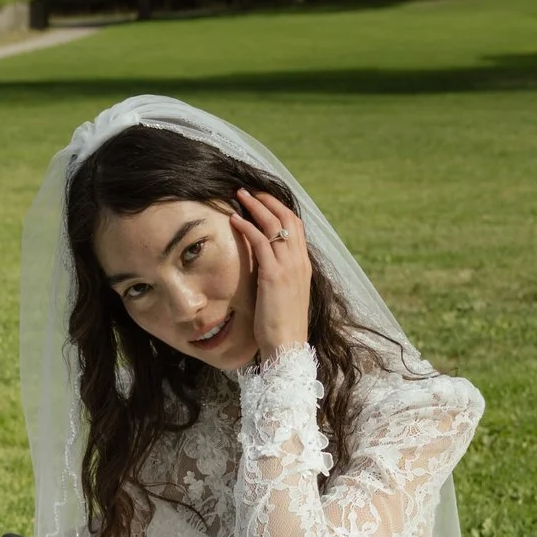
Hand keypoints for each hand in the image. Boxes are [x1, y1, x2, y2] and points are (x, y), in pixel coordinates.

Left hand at [227, 187, 311, 363]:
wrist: (287, 346)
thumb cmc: (282, 325)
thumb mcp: (285, 295)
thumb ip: (280, 276)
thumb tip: (266, 266)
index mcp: (303, 265)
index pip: (296, 226)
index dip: (279, 209)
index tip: (263, 200)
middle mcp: (299, 261)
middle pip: (287, 218)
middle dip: (267, 200)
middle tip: (249, 191)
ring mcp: (288, 267)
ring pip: (274, 225)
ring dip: (255, 206)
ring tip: (238, 196)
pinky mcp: (273, 275)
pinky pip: (260, 242)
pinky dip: (247, 227)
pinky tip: (234, 219)